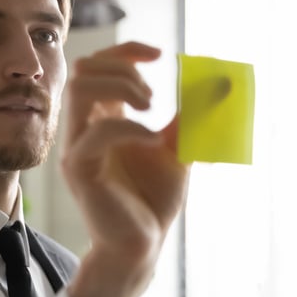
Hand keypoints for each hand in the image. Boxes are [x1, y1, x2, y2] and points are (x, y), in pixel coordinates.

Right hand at [60, 41, 189, 296]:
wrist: (142, 246)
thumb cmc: (152, 200)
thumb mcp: (179, 150)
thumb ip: (190, 118)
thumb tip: (219, 84)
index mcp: (101, 119)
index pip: (98, 66)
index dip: (126, 51)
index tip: (158, 54)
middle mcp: (83, 130)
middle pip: (82, 70)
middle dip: (122, 69)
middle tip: (153, 95)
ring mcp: (77, 149)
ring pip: (80, 91)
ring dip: (120, 88)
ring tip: (150, 108)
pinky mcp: (80, 170)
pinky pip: (96, 132)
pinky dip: (130, 127)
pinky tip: (154, 140)